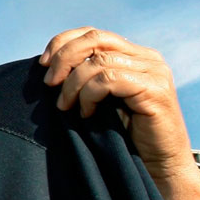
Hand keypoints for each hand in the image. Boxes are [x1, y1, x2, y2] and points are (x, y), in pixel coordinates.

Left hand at [39, 27, 196, 185]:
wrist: (157, 166)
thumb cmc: (124, 138)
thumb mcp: (99, 101)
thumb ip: (85, 79)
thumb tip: (49, 68)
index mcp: (133, 55)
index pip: (94, 33)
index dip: (64, 42)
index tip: (42, 63)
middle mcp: (146, 57)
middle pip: (96, 39)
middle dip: (64, 58)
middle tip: (49, 83)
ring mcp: (153, 71)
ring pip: (99, 61)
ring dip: (74, 84)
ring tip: (66, 106)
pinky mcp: (155, 89)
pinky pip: (110, 79)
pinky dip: (90, 95)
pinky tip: (87, 113)